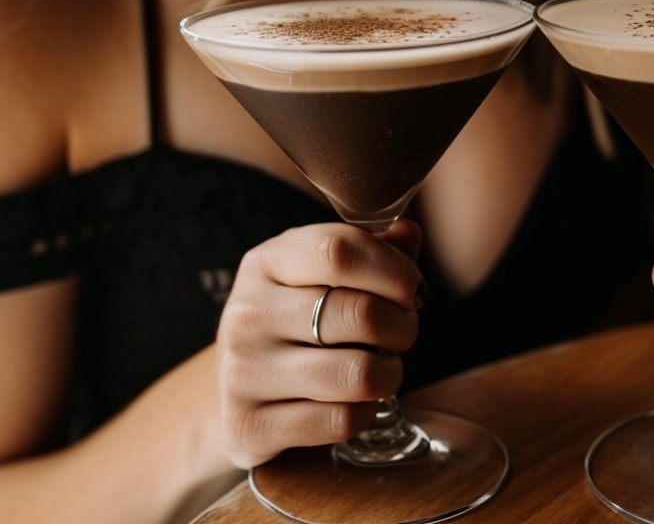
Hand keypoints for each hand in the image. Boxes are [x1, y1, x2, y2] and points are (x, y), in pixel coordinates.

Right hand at [216, 220, 421, 468]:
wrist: (236, 389)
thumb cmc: (298, 318)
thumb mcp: (323, 273)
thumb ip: (372, 250)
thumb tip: (409, 233)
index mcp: (267, 262)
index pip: (340, 251)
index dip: (394, 269)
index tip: (412, 289)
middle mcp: (247, 313)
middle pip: (361, 314)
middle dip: (403, 326)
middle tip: (403, 331)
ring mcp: (242, 373)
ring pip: (358, 373)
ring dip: (390, 373)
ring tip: (384, 367)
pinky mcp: (249, 427)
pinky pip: (342, 420)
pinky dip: (365, 412)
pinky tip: (354, 401)